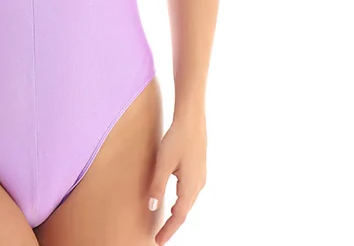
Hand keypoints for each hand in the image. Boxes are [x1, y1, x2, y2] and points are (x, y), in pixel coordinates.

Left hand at [148, 114, 206, 244]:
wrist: (192, 119)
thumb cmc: (177, 138)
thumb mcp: (163, 163)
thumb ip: (158, 186)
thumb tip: (153, 207)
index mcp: (190, 186)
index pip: (178, 216)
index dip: (169, 230)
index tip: (158, 242)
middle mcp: (199, 184)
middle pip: (185, 211)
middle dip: (173, 224)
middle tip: (160, 236)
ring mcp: (201, 176)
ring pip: (188, 201)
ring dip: (177, 213)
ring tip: (166, 221)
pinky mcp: (199, 168)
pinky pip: (190, 191)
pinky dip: (181, 201)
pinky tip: (175, 199)